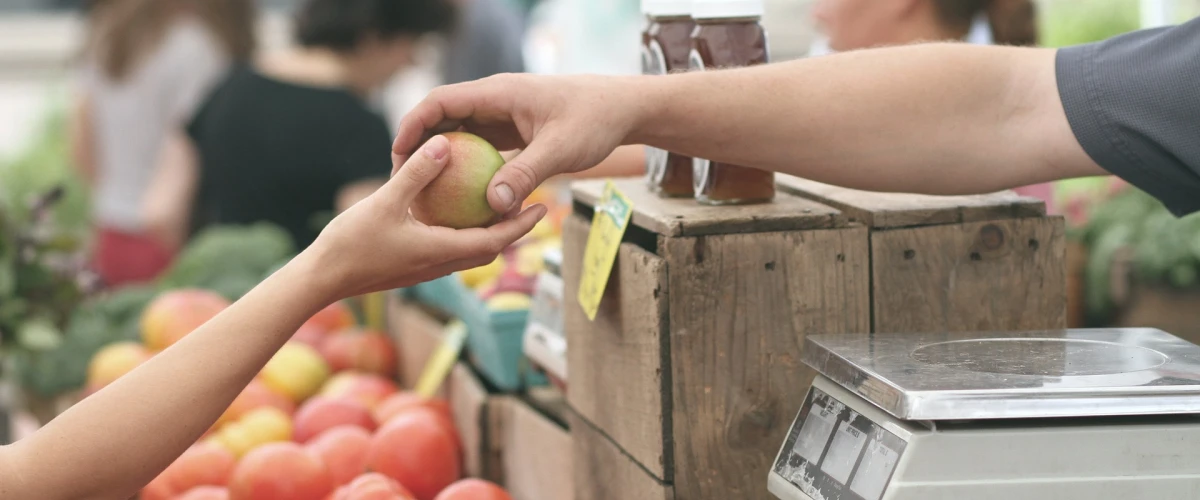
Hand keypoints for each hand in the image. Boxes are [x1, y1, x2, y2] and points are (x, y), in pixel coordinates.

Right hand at [306, 135, 546, 300]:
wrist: (321, 280)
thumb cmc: (351, 244)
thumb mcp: (385, 201)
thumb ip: (416, 173)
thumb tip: (445, 144)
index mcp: (441, 252)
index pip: (494, 241)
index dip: (521, 225)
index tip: (542, 207)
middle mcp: (439, 264)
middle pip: (488, 248)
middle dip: (512, 228)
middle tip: (530, 203)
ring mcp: (425, 268)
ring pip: (468, 250)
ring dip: (487, 231)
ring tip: (499, 204)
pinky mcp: (411, 266)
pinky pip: (447, 248)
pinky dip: (461, 232)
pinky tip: (453, 211)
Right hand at [392, 73, 645, 213]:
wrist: (623, 109)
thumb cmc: (595, 120)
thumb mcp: (560, 150)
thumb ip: (525, 174)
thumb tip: (493, 205)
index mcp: (498, 93)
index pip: (441, 102)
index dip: (413, 125)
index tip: (398, 155)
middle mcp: (495, 101)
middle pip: (443, 117)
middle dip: (419, 145)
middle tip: (402, 180)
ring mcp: (503, 115)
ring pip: (460, 133)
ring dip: (441, 158)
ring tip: (424, 191)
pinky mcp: (513, 131)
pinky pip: (480, 147)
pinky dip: (467, 167)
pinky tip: (460, 197)